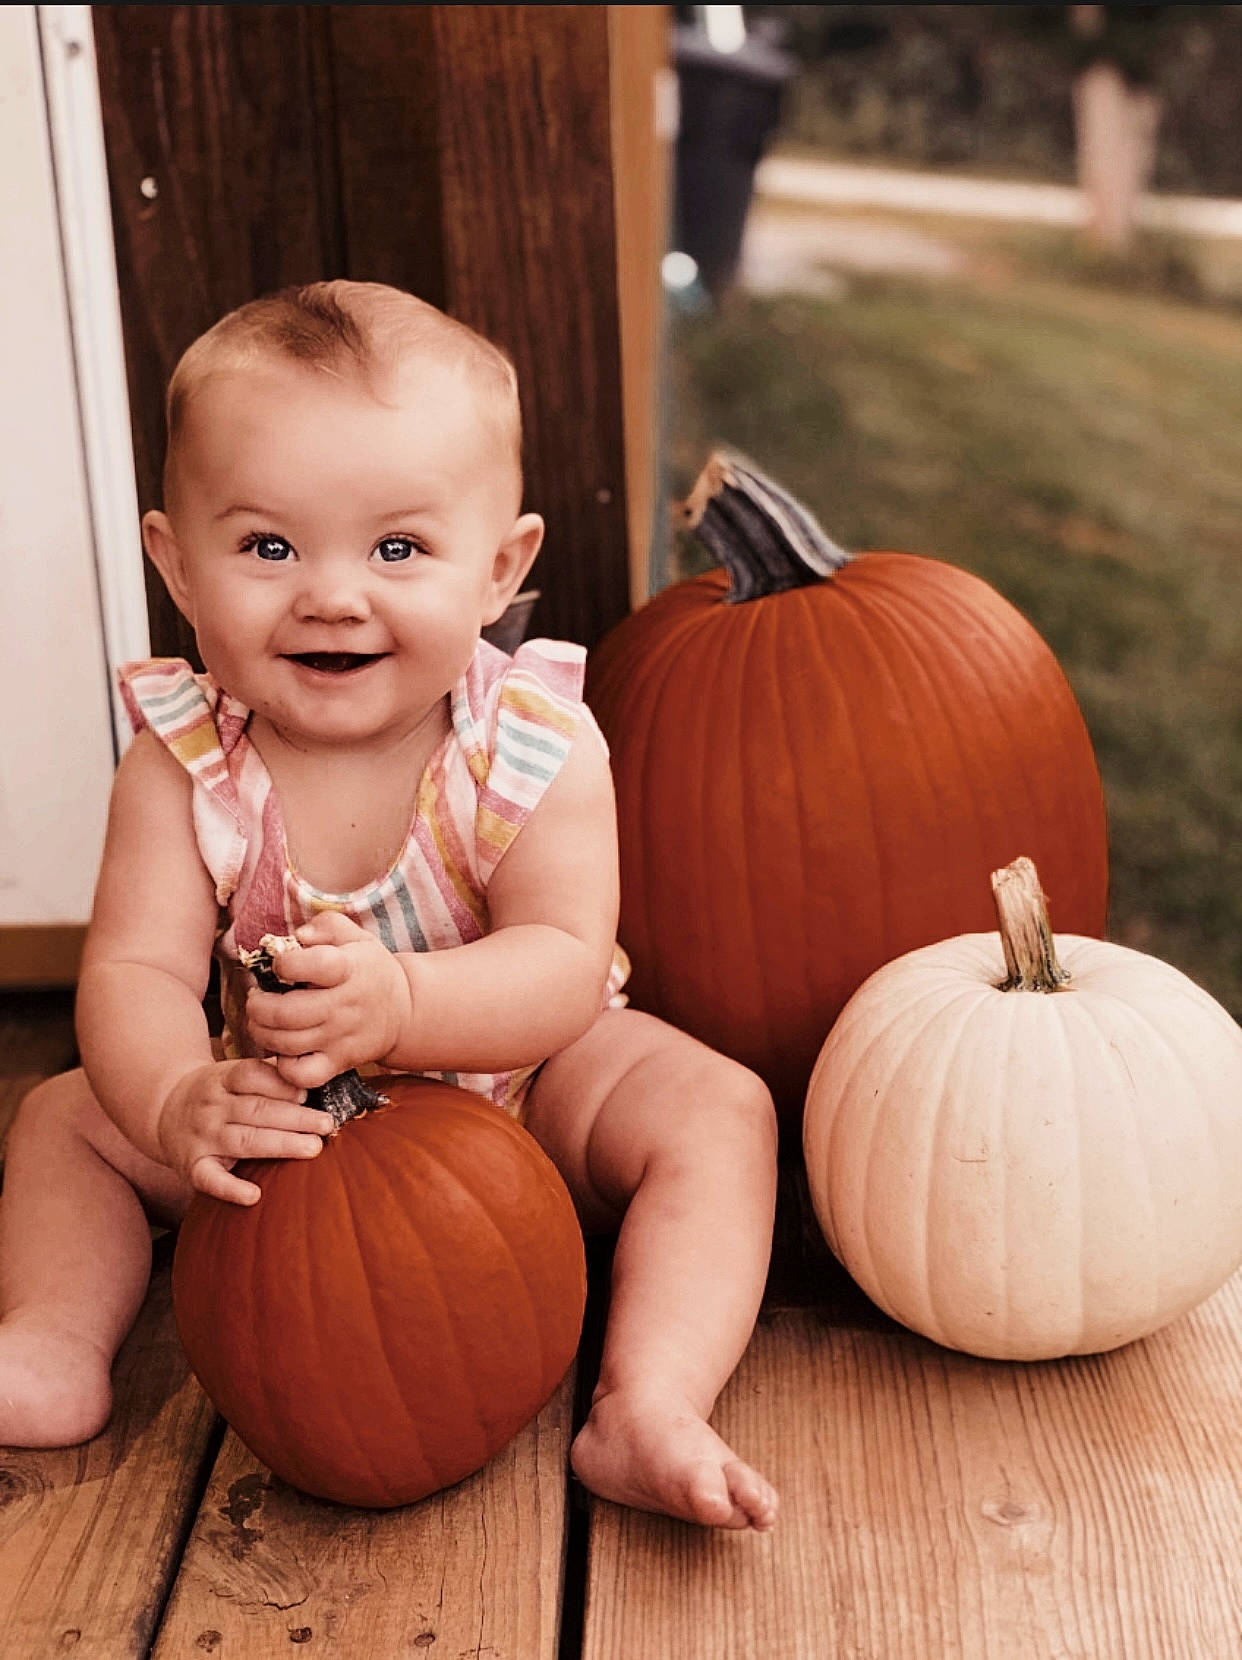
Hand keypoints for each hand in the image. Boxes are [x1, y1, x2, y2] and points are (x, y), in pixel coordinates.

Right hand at [158, 1057, 334, 1205]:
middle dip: (294, 1117)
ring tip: (312, 1148)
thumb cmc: (219, 1092)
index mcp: (224, 1078)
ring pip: (243, 1141)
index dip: (281, 1084)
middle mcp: (212, 1106)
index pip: (252, 1075)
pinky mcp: (192, 1166)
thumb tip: (314, 1080)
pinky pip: (210, 1179)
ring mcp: (202, 1137)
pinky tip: (254, 1196)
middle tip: (326, 1125)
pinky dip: (230, 1189)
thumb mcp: (235, 1073)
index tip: (307, 1093)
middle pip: (256, 1110)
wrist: (163, 1108)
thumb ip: (271, 1074)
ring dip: (280, 1144)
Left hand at [244, 912, 412, 1089]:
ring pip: (286, 1043)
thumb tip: (298, 937)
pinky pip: (302, 1074)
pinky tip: (283, 1050)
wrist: (405, 1011)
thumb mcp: (355, 937)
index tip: (280, 963)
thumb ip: (324, 926)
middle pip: (286, 1012)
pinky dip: (284, 1067)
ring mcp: (341, 1038)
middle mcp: (344, 1005)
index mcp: (348, 969)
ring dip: (261, 1032)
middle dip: (258, 1005)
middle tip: (257, 999)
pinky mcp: (339, 1063)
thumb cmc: (370, 969)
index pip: (312, 965)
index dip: (285, 962)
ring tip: (262, 1021)